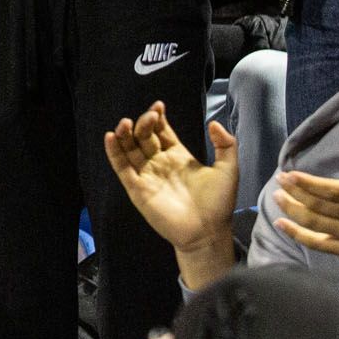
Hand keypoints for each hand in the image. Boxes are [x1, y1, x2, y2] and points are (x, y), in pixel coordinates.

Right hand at [105, 102, 238, 286]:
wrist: (208, 232)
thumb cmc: (219, 203)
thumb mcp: (228, 169)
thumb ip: (225, 144)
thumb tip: (213, 122)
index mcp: (178, 156)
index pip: (161, 131)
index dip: (158, 117)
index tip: (159, 106)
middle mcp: (160, 163)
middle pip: (144, 136)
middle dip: (144, 123)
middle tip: (149, 116)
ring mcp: (147, 176)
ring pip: (129, 149)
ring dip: (125, 134)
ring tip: (126, 122)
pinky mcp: (138, 189)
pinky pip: (122, 168)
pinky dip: (114, 152)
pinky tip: (111, 136)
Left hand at [273, 106, 338, 290]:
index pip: (333, 191)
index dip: (309, 184)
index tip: (289, 174)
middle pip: (321, 207)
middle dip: (295, 194)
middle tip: (278, 181)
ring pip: (317, 224)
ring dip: (292, 211)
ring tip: (276, 197)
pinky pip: (319, 244)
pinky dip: (298, 235)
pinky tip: (281, 223)